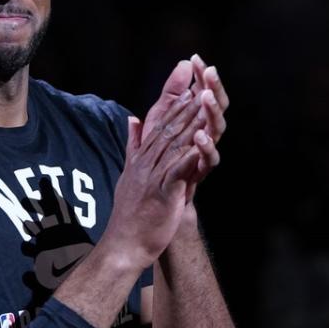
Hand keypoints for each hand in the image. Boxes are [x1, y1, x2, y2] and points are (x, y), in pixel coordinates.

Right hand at [100, 93, 202, 269]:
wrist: (124, 245)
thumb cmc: (131, 213)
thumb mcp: (130, 173)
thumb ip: (133, 144)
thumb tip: (133, 119)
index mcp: (141, 158)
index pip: (159, 124)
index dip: (174, 102)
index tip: (187, 84)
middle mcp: (145, 162)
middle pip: (167, 128)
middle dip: (185, 105)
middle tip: (200, 82)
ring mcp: (152, 177)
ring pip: (173, 145)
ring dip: (190, 123)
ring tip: (204, 103)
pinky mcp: (162, 193)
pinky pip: (177, 171)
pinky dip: (189, 156)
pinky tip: (202, 142)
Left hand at [141, 55, 228, 201]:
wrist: (158, 200)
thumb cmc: (161, 157)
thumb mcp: (161, 120)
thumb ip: (171, 94)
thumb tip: (183, 64)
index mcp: (195, 120)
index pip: (202, 92)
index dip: (200, 76)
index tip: (195, 58)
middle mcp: (204, 134)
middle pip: (215, 107)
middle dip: (213, 88)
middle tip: (210, 71)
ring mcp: (204, 153)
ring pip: (216, 129)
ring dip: (212, 112)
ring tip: (206, 97)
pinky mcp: (200, 173)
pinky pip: (208, 159)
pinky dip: (206, 147)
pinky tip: (200, 135)